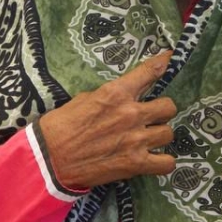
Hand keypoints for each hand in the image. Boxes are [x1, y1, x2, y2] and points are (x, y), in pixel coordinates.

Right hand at [38, 52, 176, 188]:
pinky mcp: (135, 163)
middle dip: (162, 112)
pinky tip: (154, 160)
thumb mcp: (83, 99)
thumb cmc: (61, 126)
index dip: (163, 63)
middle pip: (169, 107)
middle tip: (151, 117)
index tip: (170, 58)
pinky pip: (166, 163)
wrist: (50, 158)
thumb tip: (121, 99)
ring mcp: (135, 139)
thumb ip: (109, 97)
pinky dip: (162, 163)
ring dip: (159, 136)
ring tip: (149, 140)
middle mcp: (131, 113)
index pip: (149, 72)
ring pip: (169, 133)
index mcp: (116, 93)